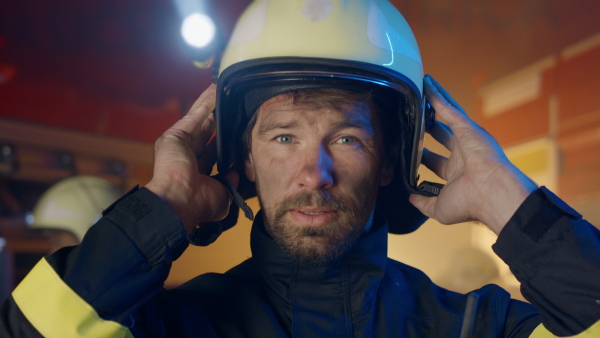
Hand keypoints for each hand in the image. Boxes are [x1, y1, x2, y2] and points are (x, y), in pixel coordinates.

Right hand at [145, 84, 237, 232]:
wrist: (180, 201)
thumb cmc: (199, 204)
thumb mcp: (222, 194)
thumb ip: (229, 182)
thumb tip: (235, 173)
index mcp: (196, 173)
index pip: (211, 153)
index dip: (221, 142)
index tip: (232, 133)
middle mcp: (186, 158)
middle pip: (204, 133)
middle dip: (215, 119)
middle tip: (227, 106)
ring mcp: (178, 146)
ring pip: (198, 121)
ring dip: (209, 106)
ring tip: (220, 90)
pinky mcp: (174, 136)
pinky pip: (193, 116)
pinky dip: (204, 104)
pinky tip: (214, 92)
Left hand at [409, 75, 537, 234]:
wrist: (491, 194)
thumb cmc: (471, 204)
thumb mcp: (439, 209)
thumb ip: (423, 203)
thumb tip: (410, 198)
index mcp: (457, 174)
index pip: (435, 162)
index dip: (422, 156)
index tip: (410, 150)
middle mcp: (463, 155)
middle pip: (441, 136)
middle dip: (429, 127)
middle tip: (414, 119)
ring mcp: (467, 140)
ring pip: (447, 117)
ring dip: (435, 104)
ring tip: (421, 91)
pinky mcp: (468, 128)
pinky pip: (449, 108)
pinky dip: (437, 96)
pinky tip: (426, 84)